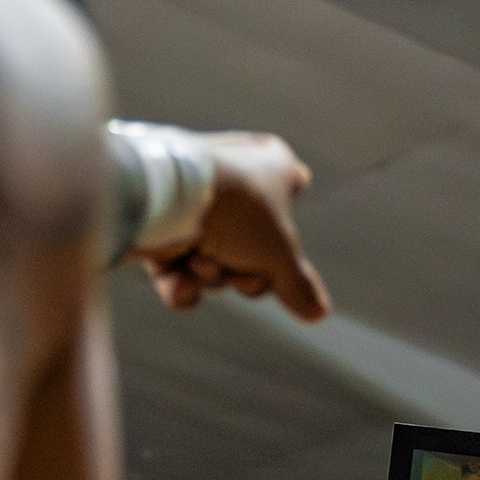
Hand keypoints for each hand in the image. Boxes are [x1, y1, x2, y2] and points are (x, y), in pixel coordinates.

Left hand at [140, 133, 330, 320]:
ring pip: (217, 264)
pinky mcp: (160, 227)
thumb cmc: (235, 210)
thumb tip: (319, 313)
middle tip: (237, 259)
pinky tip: (179, 277)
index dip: (289, 217)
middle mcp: (234, 180)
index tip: (282, 231)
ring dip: (210, 273)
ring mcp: (194, 204)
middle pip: (256, 250)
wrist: (162, 198)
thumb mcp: (279, 253)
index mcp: (271, 166)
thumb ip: (299, 285)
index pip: (295, 190)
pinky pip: (179, 274)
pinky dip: (181, 285)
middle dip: (245, 269)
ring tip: (199, 255)